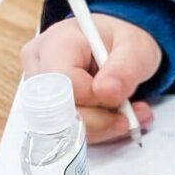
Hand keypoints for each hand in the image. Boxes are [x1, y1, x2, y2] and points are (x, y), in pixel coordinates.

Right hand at [21, 15, 161, 143]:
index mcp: (58, 41)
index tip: (118, 97)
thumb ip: (125, 68)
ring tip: (129, 115)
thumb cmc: (122, 43)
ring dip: (101, 128)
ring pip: (60, 127)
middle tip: (129, 115)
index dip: (93, 98)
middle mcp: (39, 65)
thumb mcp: (137, 48)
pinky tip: (115, 119)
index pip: (63, 81)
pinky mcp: (45, 111)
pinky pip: (66, 133)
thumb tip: (106, 91)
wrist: (117, 51)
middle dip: (99, 119)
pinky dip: (96, 131)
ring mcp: (38, 91)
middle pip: (56, 109)